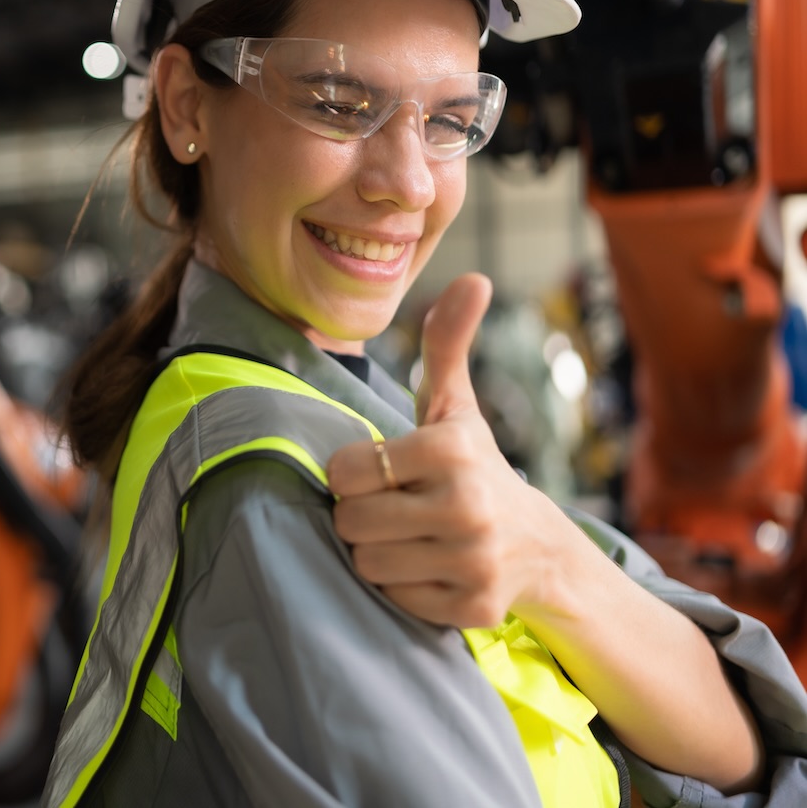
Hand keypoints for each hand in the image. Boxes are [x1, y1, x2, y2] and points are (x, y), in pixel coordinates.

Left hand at [328, 273, 565, 627]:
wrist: (539, 547)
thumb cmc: (474, 466)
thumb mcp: (456, 407)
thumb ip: (446, 345)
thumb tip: (473, 278)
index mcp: (453, 449)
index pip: (348, 469)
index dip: (354, 472)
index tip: (379, 470)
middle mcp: (467, 505)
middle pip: (351, 521)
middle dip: (361, 514)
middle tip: (393, 506)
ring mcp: (473, 560)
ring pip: (366, 563)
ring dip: (377, 551)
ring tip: (409, 535)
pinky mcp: (472, 608)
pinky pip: (393, 599)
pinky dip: (402, 588)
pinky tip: (429, 566)